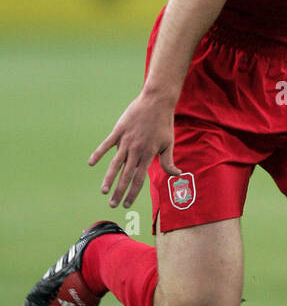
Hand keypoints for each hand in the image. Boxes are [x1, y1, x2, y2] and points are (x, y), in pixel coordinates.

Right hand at [88, 91, 178, 207]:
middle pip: (126, 175)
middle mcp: (136, 150)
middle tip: (113, 204)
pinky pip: (106, 144)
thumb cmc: (164, 123)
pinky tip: (91, 163)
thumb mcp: (169, 143)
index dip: (132, 192)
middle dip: (119, 191)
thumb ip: (169, 162)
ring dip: (109, 178)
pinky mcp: (119, 131)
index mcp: (148, 154)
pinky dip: (98, 153)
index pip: (139, 179)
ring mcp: (126, 140)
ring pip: (115, 163)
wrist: (156, 101)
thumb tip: (177, 175)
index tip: (126, 204)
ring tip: (104, 191)